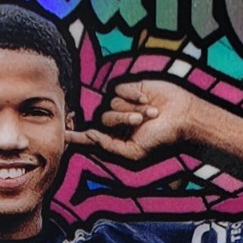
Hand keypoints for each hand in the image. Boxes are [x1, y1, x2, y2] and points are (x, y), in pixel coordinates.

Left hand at [80, 78, 205, 162]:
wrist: (182, 117)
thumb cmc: (161, 139)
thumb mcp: (134, 153)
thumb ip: (110, 147)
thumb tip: (91, 135)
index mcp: (116, 139)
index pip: (90, 138)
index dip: (75, 136)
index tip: (60, 134)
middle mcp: (117, 123)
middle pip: (103, 118)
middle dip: (122, 119)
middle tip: (141, 121)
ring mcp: (123, 105)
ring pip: (112, 104)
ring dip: (131, 109)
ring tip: (150, 113)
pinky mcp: (130, 89)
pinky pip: (119, 90)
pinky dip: (132, 96)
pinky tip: (147, 100)